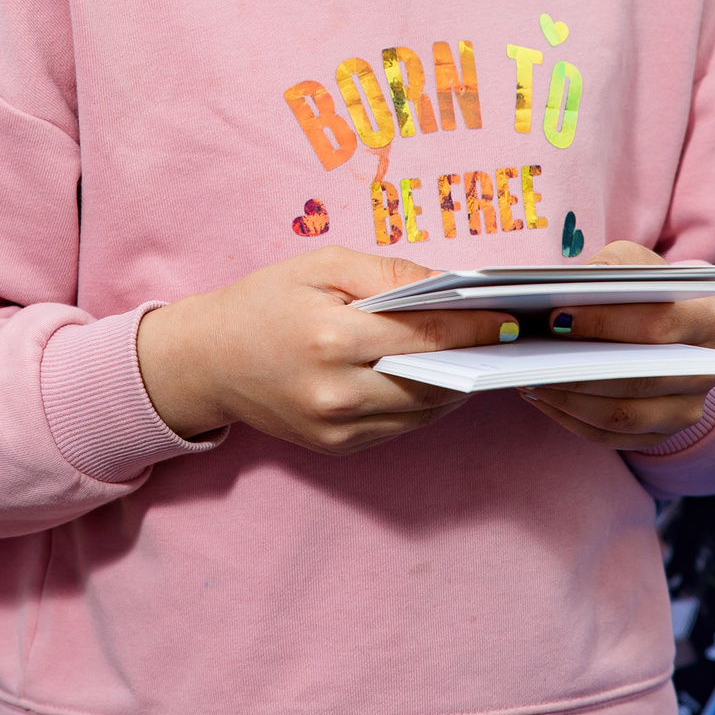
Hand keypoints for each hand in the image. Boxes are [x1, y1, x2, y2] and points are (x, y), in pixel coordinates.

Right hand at [135, 248, 518, 454]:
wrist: (206, 361)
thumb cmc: (263, 303)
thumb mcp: (320, 267)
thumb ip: (387, 274)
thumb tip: (447, 285)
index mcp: (332, 339)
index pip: (425, 336)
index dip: (474, 327)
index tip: (508, 318)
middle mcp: (337, 392)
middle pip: (433, 380)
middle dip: (473, 358)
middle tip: (504, 338)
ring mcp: (337, 428)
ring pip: (422, 411)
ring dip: (454, 384)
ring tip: (476, 356)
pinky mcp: (336, 447)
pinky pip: (398, 427)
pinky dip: (421, 403)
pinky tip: (431, 378)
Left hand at [518, 241, 714, 448]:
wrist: (666, 324)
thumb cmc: (644, 289)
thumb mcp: (634, 262)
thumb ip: (612, 267)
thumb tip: (579, 285)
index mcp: (706, 320)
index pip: (657, 326)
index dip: (605, 323)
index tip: (557, 319)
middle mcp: (705, 370)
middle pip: (640, 378)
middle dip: (581, 369)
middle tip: (535, 358)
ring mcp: (686, 408)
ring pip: (623, 415)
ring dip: (570, 399)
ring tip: (531, 379)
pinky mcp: (661, 433)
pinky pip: (611, 437)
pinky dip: (571, 419)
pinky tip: (542, 397)